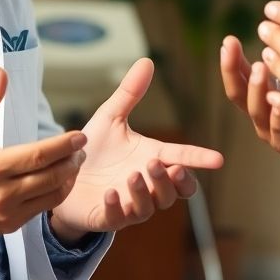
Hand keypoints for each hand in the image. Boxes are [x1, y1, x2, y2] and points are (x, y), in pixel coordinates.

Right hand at [0, 68, 86, 243]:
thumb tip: (0, 74)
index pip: (39, 155)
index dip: (64, 145)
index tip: (79, 136)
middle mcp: (3, 193)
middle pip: (52, 175)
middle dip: (72, 160)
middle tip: (81, 148)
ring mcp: (7, 213)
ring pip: (52, 196)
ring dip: (69, 178)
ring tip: (75, 162)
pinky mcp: (9, 226)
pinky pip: (42, 210)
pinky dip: (56, 195)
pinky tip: (60, 181)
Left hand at [49, 58, 224, 243]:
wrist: (62, 176)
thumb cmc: (93, 149)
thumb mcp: (110, 117)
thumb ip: (130, 93)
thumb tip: (148, 60)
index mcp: (151, 157)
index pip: (182, 158)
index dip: (199, 159)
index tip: (218, 159)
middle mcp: (146, 183)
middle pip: (173, 189)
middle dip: (171, 180)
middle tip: (160, 165)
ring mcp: (129, 203)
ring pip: (150, 206)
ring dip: (145, 192)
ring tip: (133, 176)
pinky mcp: (107, 216)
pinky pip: (118, 218)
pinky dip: (117, 207)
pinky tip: (110, 194)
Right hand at [220, 35, 279, 197]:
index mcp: (265, 93)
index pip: (242, 73)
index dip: (233, 58)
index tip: (228, 39)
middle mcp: (263, 112)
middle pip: (238, 91)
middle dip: (231, 68)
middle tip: (229, 46)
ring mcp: (272, 130)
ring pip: (256, 110)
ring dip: (256, 88)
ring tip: (258, 67)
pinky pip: (279, 131)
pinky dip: (277, 117)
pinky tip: (277, 105)